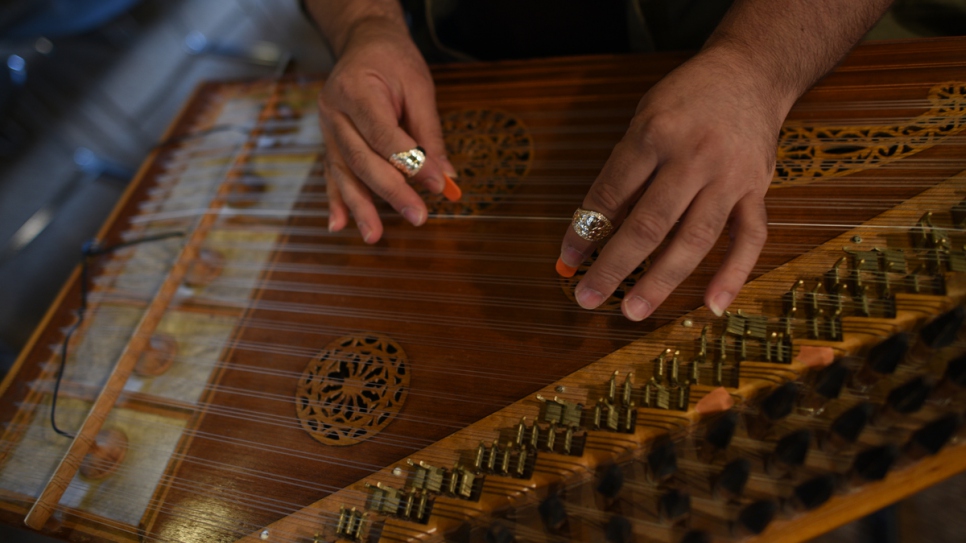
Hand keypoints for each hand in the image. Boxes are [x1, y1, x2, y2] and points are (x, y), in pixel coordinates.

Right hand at [317, 22, 458, 242]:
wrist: (364, 44)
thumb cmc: (393, 61)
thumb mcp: (419, 86)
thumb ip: (429, 132)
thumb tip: (446, 176)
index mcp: (355, 90)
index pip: (383, 134)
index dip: (410, 162)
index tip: (437, 185)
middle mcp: (333, 112)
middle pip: (362, 159)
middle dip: (390, 192)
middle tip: (417, 217)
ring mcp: (326, 129)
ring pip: (344, 173)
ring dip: (360, 208)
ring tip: (374, 236)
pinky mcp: (328, 142)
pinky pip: (332, 174)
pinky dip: (336, 201)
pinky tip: (338, 225)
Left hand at [558, 45, 794, 320]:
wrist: (750, 72)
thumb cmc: (685, 99)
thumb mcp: (644, 119)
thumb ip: (626, 172)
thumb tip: (597, 230)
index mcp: (655, 135)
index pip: (611, 193)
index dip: (584, 232)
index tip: (566, 262)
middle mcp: (694, 158)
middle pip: (650, 224)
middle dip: (614, 266)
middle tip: (587, 298)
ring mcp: (730, 177)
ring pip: (695, 239)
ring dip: (662, 281)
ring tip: (633, 311)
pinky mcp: (758, 190)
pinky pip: (749, 239)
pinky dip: (733, 275)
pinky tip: (712, 306)